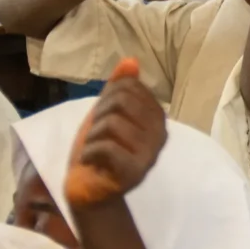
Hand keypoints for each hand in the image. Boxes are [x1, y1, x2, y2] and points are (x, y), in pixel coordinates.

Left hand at [64, 58, 167, 208]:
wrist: (89, 188)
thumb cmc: (98, 149)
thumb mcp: (106, 112)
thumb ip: (119, 87)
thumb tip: (131, 61)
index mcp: (157, 118)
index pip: (129, 86)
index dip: (107, 98)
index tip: (104, 119)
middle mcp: (160, 135)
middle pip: (122, 100)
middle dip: (99, 115)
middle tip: (97, 135)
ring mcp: (149, 155)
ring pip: (112, 122)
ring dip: (92, 136)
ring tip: (94, 151)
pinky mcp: (135, 173)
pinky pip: (106, 147)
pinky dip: (90, 152)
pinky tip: (92, 163)